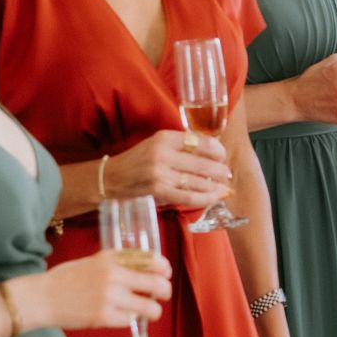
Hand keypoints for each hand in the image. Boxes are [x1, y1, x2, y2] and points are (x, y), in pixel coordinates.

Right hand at [23, 250, 169, 330]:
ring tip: (149, 312)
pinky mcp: (103, 317)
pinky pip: (130, 320)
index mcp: (112, 258)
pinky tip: (121, 316)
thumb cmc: (66, 279)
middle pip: (157, 285)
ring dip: (153, 311)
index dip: (164, 269)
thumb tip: (148, 270)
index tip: (165, 275)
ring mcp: (109, 297)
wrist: (41, 297)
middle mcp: (114, 275)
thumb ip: (119, 264)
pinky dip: (129, 319)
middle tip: (162, 296)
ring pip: (149, 307)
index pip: (152, 260)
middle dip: (165, 292)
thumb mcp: (94, 262)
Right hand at [105, 129, 231, 209]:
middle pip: (202, 162)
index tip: (223, 155)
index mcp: (164, 138)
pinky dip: (205, 198)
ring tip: (225, 188)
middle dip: (220, 171)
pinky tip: (215, 198)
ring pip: (198, 181)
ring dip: (216, 186)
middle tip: (227, 175)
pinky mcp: (158, 191)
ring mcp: (160, 174)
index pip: (200, 141)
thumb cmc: (137, 161)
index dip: (217, 150)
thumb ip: (180, 146)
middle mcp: (162, 154)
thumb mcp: (156, 144)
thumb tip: (212, 153)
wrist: (109, 178)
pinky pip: (188, 196)